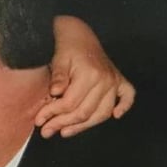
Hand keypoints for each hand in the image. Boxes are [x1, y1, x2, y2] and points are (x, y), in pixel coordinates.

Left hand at [37, 15, 135, 138]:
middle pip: (85, 112)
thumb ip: (58, 77)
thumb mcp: (58, 60)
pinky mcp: (120, 81)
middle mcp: (105, 80)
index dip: (53, 114)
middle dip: (63, 124)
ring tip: (65, 132)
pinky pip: (128, 96)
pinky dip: (124, 106)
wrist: (81, 35)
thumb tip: (55, 93)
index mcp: (89, 75)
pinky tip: (116, 116)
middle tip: (47, 132)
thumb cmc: (67, 48)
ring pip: (102, 112)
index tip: (39, 121)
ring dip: (84, 126)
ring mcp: (114, 81)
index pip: (70, 103)